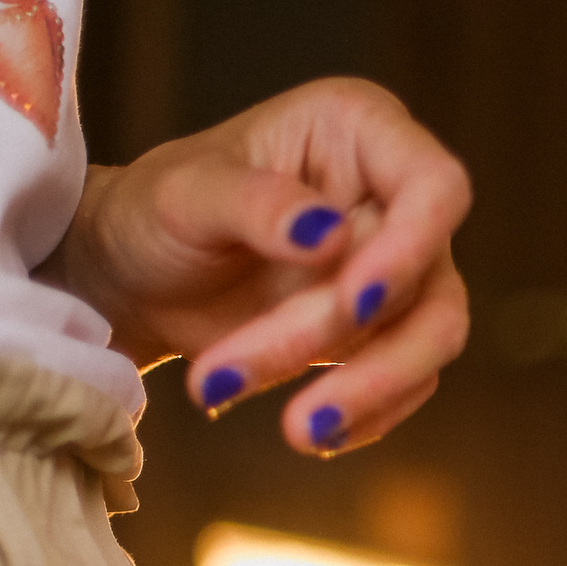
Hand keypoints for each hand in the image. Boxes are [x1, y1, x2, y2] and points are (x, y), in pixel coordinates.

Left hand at [41, 77, 471, 455]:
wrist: (131, 281)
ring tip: (296, 431)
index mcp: (359, 132)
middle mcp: (393, 198)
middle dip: (344, 337)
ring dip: (366, 390)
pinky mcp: (385, 333)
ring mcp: (396, 269)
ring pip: (430, 338)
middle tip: (244, 375)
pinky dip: (366, 414)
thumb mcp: (182, 195)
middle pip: (426, 279)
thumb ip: (254, 203)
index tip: (353, 302)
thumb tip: (327, 234)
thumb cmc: (152, 213)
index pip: (435, 187)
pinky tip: (312, 434)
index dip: (412, 248)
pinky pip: (408, 382)